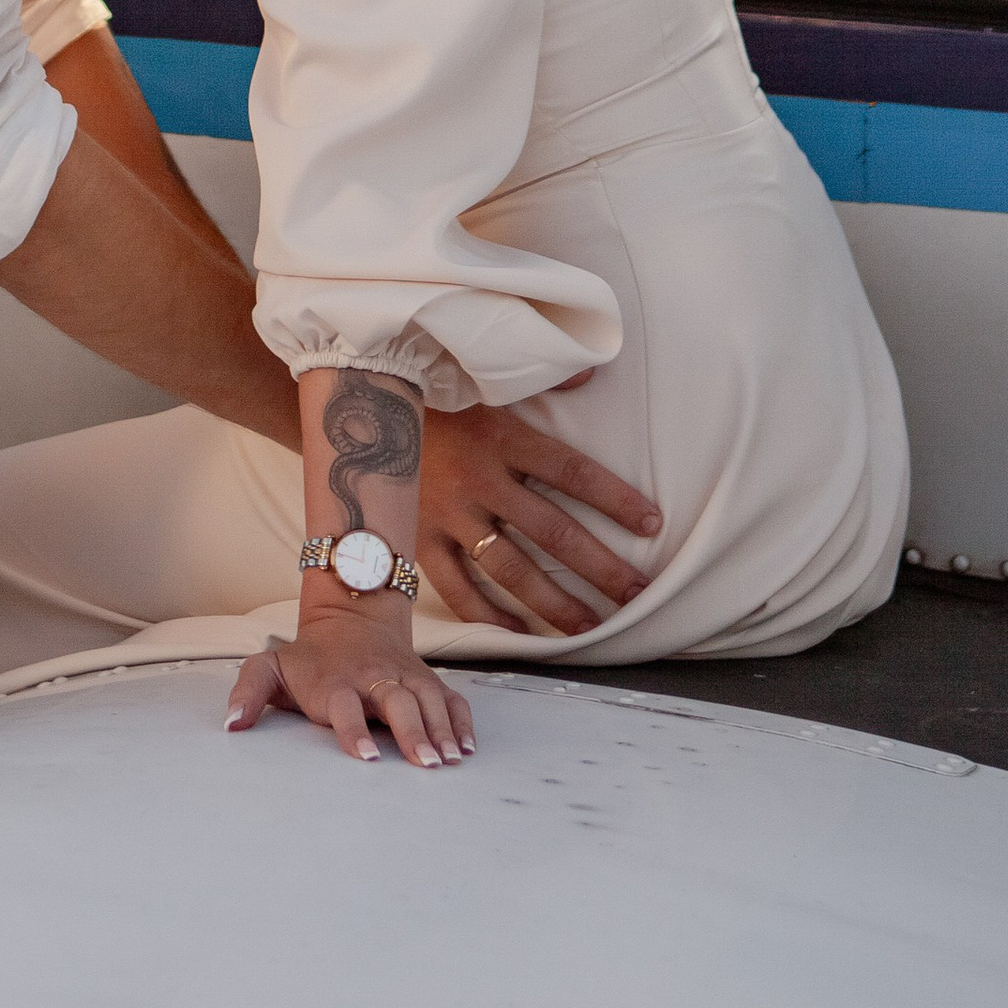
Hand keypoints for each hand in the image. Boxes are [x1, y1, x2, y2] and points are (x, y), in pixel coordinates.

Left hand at [227, 608, 474, 769]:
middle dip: (412, 732)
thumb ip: (247, 691)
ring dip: (441, 729)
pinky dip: (460, 719)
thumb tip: (230, 724)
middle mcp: (374, 678)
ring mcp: (403, 676)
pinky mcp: (424, 678)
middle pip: (397, 702)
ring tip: (449, 760)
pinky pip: (449, 697)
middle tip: (424, 763)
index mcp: (336, 682)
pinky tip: (466, 747)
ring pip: (428, 699)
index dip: (353, 731)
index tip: (364, 758)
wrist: (351, 612)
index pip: (345, 706)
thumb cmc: (308, 656)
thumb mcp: (270, 665)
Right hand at [416, 380, 661, 635]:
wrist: (355, 403)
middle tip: (639, 594)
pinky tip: (521, 634)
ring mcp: (447, 516)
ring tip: (592, 626)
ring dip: (555, 603)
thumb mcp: (483, 373)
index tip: (653, 522)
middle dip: (600, 567)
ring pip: (511, 571)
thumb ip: (541, 374)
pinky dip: (489, 616)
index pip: (572, 472)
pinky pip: (457, 589)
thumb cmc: (429, 387)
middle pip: (552, 533)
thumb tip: (589, 372)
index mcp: (502, 436)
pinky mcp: (417, 539)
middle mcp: (479, 481)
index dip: (615, 499)